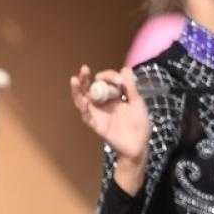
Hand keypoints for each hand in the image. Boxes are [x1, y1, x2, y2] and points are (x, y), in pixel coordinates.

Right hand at [70, 65, 149, 191]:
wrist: (139, 144)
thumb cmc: (139, 124)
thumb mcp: (137, 102)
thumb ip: (130, 87)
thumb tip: (125, 69)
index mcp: (112, 96)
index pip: (104, 81)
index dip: (109, 76)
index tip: (119, 80)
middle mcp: (102, 103)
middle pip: (88, 88)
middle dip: (85, 78)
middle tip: (84, 69)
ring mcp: (97, 114)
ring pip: (82, 100)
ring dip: (77, 91)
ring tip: (75, 80)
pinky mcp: (96, 125)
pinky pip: (87, 116)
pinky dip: (85, 109)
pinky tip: (85, 101)